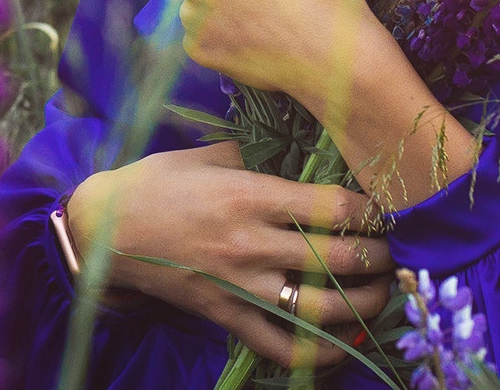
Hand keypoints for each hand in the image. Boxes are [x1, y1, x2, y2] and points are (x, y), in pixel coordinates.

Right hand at [64, 141, 392, 369]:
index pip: (332, 208)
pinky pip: (279, 345)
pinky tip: (341, 344)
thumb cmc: (158, 181)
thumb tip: (303, 145)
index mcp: (249, 194)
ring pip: (318, 307)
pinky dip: (316, 353)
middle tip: (395, 254)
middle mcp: (250, 242)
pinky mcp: (224, 314)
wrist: (105, 227)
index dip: (371, 212)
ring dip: (363, 306)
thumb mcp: (209, 152)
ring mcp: (238, 284)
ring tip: (383, 295)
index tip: (386, 211)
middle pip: (337, 259)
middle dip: (379, 259)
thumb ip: (258, 154)